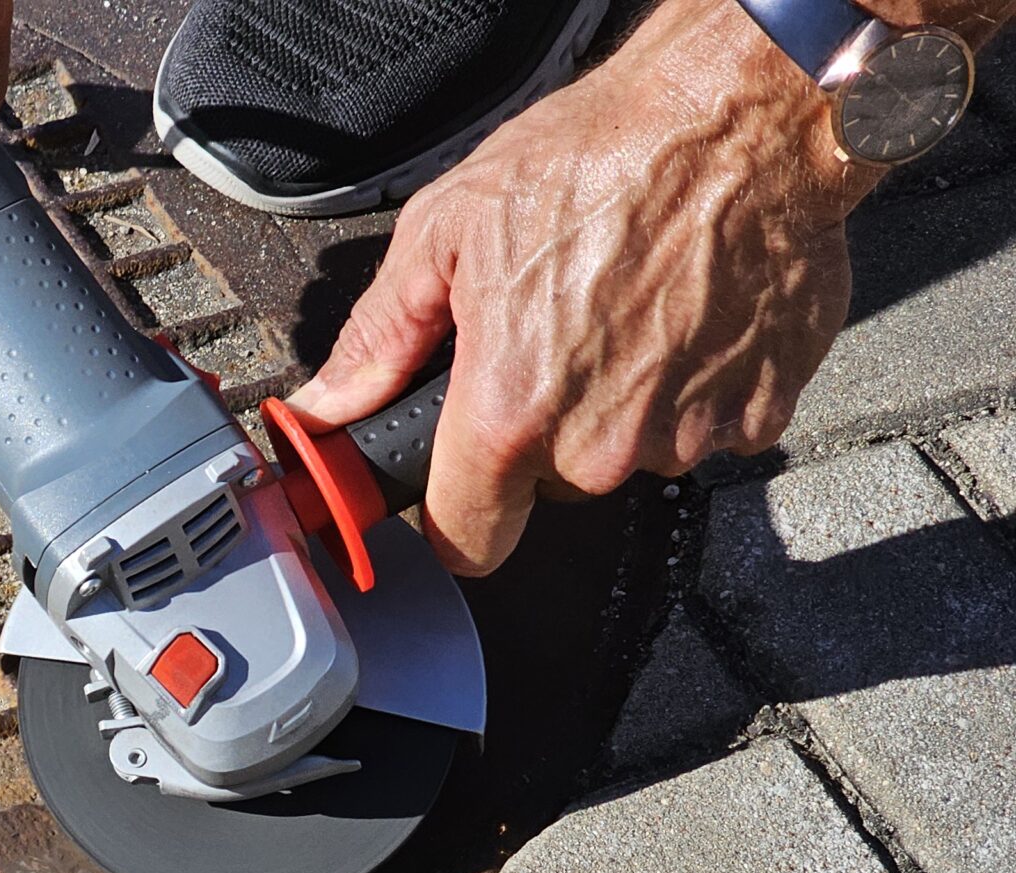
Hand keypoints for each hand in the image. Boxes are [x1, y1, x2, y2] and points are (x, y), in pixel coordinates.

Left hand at [286, 0, 873, 575]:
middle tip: (556, 333)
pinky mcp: (763, 411)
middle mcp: (598, 445)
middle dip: (543, 428)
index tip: (457, 488)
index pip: (467, 541)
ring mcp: (687, 433)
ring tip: (628, 308)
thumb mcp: (449, 229)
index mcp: (512, 412)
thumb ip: (381, 337)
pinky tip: (687, 313)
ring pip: (629, 453)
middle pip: (550, 486)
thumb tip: (327, 406)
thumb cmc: (599, 155)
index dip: (454, 518)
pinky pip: (709, 426)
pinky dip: (696, 384)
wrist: (742, 112)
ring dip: (623, 403)